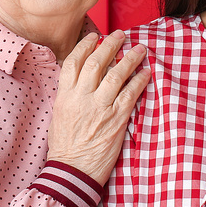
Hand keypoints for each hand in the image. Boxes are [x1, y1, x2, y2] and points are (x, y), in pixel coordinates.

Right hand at [46, 31, 149, 184]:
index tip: (95, 36)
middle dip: (110, 45)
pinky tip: (147, 73)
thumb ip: (69, 96)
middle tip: (120, 35)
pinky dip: (140, 81)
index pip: (73, 62)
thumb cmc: (65, 147)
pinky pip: (130, 94)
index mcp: (64, 96)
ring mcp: (99, 108)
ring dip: (129, 59)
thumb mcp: (59, 115)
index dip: (85, 46)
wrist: (72, 171)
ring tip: (139, 49)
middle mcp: (81, 98)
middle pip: (96, 62)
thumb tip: (81, 80)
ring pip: (116, 74)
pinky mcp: (116, 119)